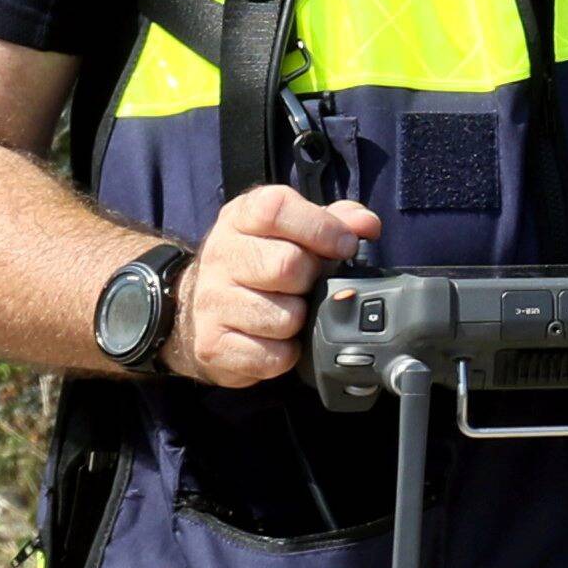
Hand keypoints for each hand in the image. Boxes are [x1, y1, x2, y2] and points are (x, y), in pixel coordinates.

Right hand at [160, 184, 381, 387]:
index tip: (345, 246)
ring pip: (284, 317)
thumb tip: (366, 226)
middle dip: (313, 279)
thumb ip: (335, 219)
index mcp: (241, 218)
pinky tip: (279, 339)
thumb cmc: (262, 259)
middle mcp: (220, 256)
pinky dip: (287, 353)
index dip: (320, 228)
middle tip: (311, 283)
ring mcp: (211, 302)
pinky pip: (272, 356)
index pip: (276, 210)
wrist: (201, 304)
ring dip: (301, 319)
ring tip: (292, 310)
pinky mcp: (212, 345)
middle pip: (285, 266)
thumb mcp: (294, 227)